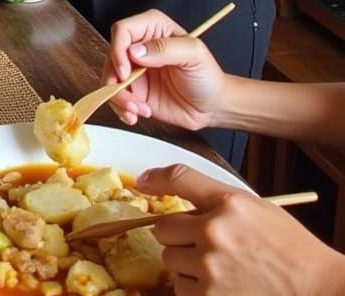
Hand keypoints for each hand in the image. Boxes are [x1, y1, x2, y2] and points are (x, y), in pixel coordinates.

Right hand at [105, 9, 226, 129]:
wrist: (214, 106)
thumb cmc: (208, 76)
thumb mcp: (193, 55)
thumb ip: (165, 48)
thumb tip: (134, 52)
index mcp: (153, 28)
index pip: (122, 30)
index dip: (118, 50)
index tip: (125, 72)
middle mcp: (139, 46)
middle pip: (111, 56)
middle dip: (114, 79)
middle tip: (130, 97)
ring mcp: (134, 70)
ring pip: (109, 78)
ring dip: (118, 98)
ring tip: (138, 110)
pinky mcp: (134, 90)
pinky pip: (116, 97)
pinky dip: (121, 109)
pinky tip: (137, 115)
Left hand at [140, 164, 344, 295]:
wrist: (320, 289)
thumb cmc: (292, 250)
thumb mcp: (257, 210)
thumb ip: (217, 202)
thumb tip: (179, 198)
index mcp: (229, 204)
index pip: (179, 178)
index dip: (156, 179)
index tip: (142, 183)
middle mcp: (214, 232)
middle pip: (164, 229)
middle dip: (177, 237)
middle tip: (199, 246)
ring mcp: (209, 268)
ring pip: (170, 262)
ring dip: (184, 266)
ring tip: (217, 271)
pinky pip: (181, 290)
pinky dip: (193, 290)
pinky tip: (219, 289)